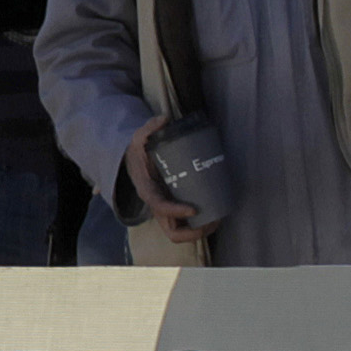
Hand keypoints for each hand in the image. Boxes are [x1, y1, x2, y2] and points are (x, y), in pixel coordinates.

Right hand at [122, 115, 218, 237]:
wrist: (133, 162)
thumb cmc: (139, 152)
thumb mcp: (139, 138)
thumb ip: (150, 128)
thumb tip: (165, 118)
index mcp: (147, 190)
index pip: (159, 206)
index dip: (175, 211)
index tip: (194, 210)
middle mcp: (156, 205)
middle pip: (170, 230)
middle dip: (192, 232)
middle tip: (212, 221)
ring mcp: (164, 210)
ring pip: (179, 232)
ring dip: (199, 232)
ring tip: (218, 220)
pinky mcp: (173, 209)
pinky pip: (185, 225)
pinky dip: (200, 226)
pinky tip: (216, 215)